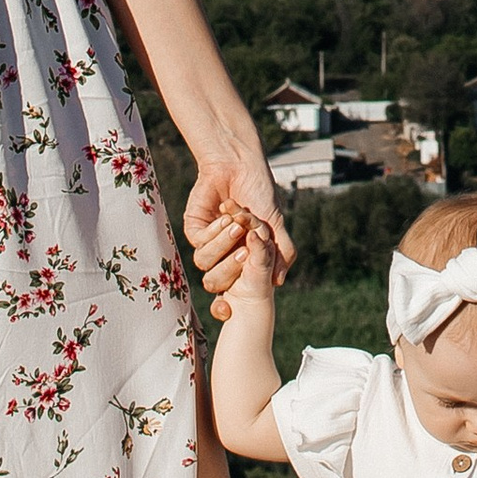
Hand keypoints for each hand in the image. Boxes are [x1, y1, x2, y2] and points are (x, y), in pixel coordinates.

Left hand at [185, 149, 292, 319]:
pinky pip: (199, 243)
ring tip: (236, 224)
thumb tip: (279, 281)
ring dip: (223, 245)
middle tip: (245, 251)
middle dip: (231, 269)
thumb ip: (281, 251)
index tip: (228, 311)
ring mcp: (208, 243)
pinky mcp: (195, 228)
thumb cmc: (260, 193)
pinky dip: (215, 230)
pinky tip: (225, 212)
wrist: (240, 166)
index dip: (225, 306)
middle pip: (216, 283)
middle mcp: (223, 255)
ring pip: (205, 264)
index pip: (230, 294)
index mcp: (242, 260)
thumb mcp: (275, 223)